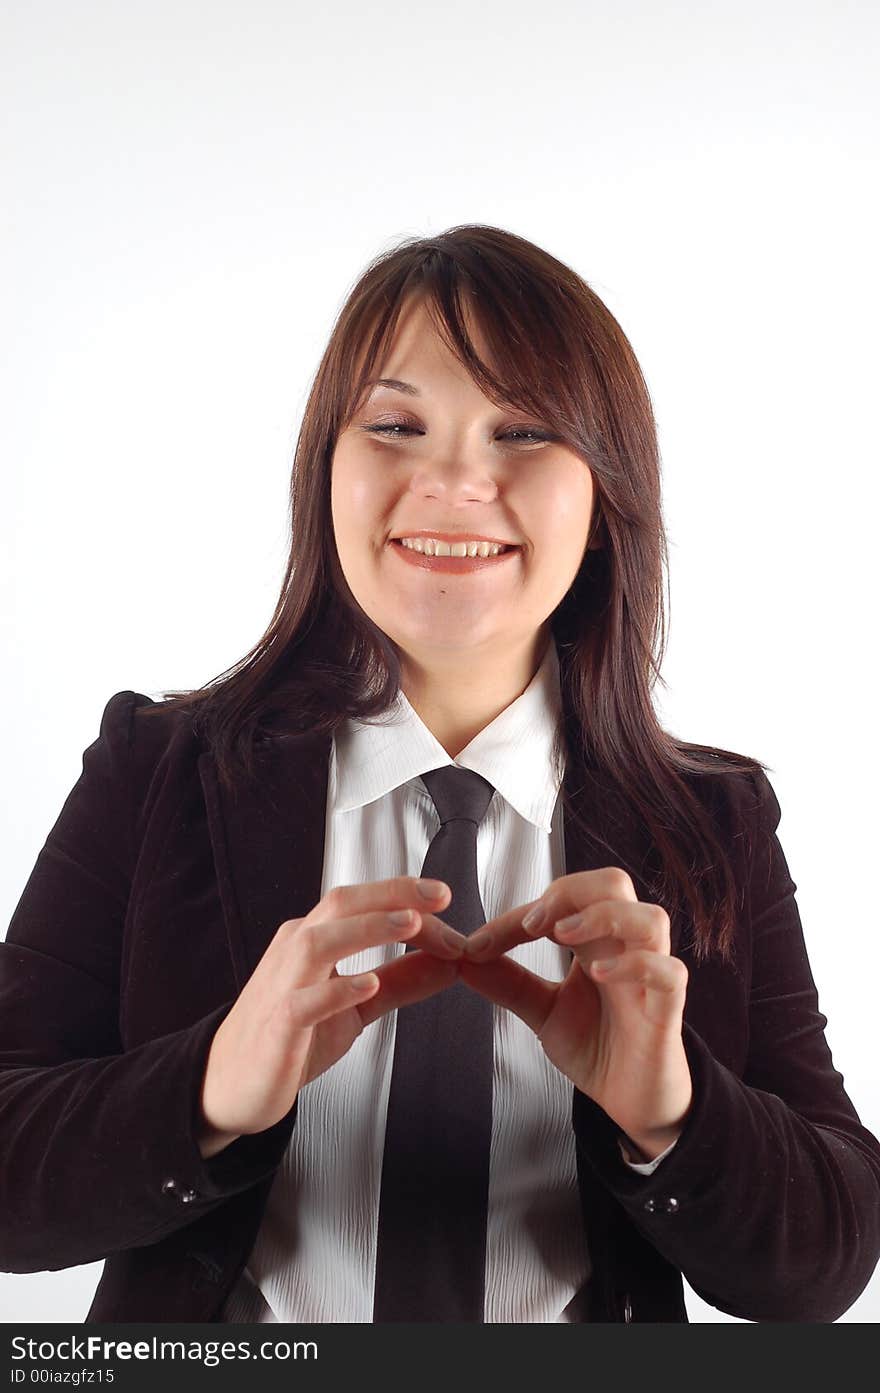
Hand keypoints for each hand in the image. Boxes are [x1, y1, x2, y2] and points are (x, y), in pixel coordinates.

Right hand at [198, 877, 461, 1156]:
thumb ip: (399, 982)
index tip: (449, 906)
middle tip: (439, 897)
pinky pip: (303, 1002)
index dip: (407, 901)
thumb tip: (449, 963)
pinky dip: (335, 991)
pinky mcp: (277, 1027)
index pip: (362, 904)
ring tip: (410, 924)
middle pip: (341, 905)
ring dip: (366, 929)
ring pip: (319, 942)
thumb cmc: (290, 1039)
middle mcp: (294, 952)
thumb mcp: (356, 1007)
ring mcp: (282, 987)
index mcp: (312, 938)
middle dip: (391, 895)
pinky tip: (366, 985)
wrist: (230, 1086)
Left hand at [459, 868, 692, 1155]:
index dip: (516, 915)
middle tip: (532, 923)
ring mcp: (651, 975)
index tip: (476, 944)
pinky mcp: (667, 1009)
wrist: (631, 1100)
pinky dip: (635, 964)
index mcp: (595, 941)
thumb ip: (509, 983)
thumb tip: (463, 958)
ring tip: (564, 936)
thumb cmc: (598, 1047)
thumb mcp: (543, 1011)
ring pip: (650, 917)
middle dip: (570, 891)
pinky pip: (668, 971)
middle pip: (613, 883)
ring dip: (604, 916)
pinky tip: (599, 975)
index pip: (560, 903)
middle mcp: (625, 947)